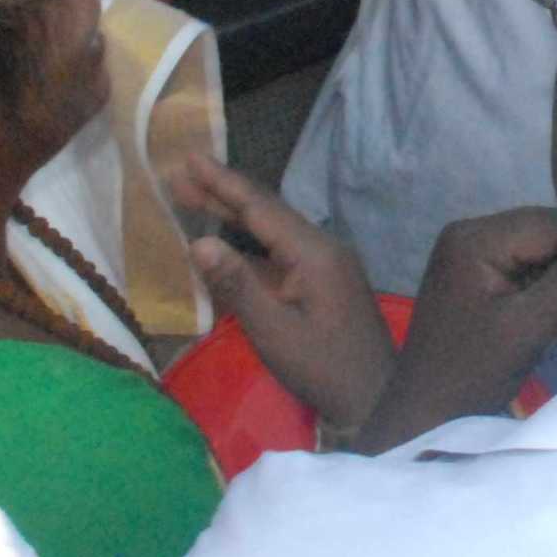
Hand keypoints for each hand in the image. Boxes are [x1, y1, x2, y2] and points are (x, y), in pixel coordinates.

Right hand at [173, 155, 395, 429]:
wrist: (375, 399)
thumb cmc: (323, 368)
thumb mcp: (274, 331)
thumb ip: (237, 285)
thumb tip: (198, 242)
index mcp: (314, 252)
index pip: (261, 208)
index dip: (223, 183)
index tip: (191, 157)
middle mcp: (322, 248)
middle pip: (266, 213)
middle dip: (222, 193)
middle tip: (180, 173)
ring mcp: (325, 265)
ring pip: (272, 231)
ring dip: (233, 216)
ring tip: (192, 197)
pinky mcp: (322, 283)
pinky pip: (279, 254)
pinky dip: (248, 245)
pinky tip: (224, 244)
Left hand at [357, 209, 556, 452]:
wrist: (426, 416)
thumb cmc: (472, 374)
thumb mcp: (528, 327)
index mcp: (474, 237)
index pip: (553, 225)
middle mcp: (469, 232)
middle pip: (549, 237)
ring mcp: (471, 255)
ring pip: (543, 256)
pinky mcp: (478, 277)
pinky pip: (528, 272)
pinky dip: (549, 297)